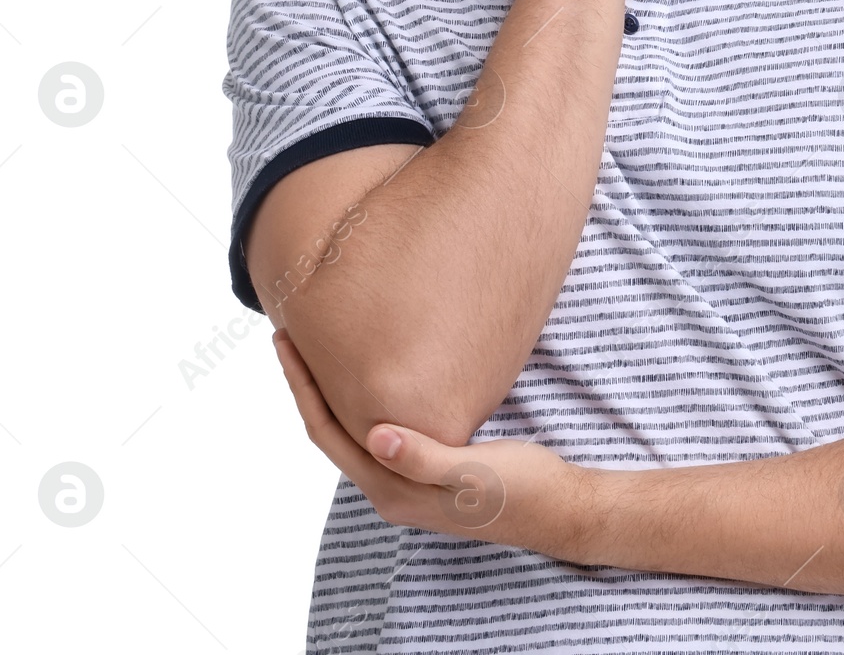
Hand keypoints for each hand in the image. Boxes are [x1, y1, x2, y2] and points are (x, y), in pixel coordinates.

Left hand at [272, 327, 598, 564]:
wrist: (558, 508)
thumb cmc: (522, 487)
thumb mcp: (474, 472)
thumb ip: (424, 458)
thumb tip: (376, 436)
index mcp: (392, 490)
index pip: (327, 432)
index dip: (302, 386)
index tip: (285, 341)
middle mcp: (390, 489)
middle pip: (329, 430)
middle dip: (307, 383)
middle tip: (292, 334)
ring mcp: (406, 481)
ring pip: (351, 429)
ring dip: (331, 391)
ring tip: (323, 348)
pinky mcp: (424, 470)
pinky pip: (377, 430)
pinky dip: (361, 399)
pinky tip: (373, 376)